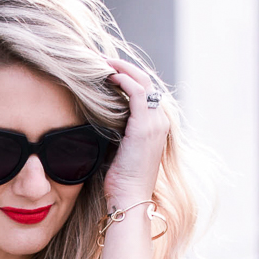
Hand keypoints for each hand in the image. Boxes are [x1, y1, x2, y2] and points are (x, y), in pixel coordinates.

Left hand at [102, 58, 169, 205]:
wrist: (129, 199)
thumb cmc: (121, 182)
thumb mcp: (119, 151)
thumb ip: (116, 132)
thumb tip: (98, 120)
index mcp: (156, 126)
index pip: (145, 92)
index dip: (128, 77)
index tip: (107, 71)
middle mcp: (160, 121)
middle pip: (146, 81)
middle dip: (125, 68)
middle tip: (103, 60)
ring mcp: (155, 123)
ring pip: (143, 82)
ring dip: (122, 69)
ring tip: (102, 62)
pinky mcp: (145, 126)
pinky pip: (136, 92)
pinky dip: (123, 79)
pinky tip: (108, 75)